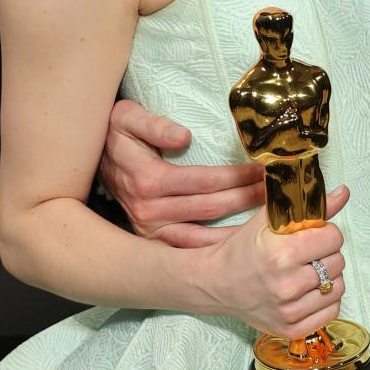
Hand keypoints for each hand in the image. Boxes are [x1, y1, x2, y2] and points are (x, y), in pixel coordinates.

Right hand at [100, 98, 264, 245]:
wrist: (90, 160)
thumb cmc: (115, 135)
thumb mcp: (127, 118)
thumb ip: (154, 125)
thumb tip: (183, 136)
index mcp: (149, 180)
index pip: (206, 180)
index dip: (238, 176)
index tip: (265, 171)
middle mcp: (150, 211)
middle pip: (212, 208)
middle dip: (248, 200)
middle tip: (279, 194)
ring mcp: (151, 230)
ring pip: (204, 237)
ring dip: (239, 232)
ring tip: (269, 223)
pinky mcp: (154, 240)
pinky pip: (191, 251)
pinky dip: (218, 251)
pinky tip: (243, 249)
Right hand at [179, 192, 349, 337]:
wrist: (217, 284)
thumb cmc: (243, 249)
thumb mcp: (269, 220)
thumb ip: (309, 207)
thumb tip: (343, 193)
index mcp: (280, 253)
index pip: (333, 238)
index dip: (325, 233)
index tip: (312, 235)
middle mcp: (286, 284)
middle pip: (338, 262)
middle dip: (326, 254)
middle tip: (307, 254)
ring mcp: (289, 311)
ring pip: (338, 287)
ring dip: (328, 277)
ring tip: (307, 272)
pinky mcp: (291, 329)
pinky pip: (332, 310)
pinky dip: (325, 300)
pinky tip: (308, 291)